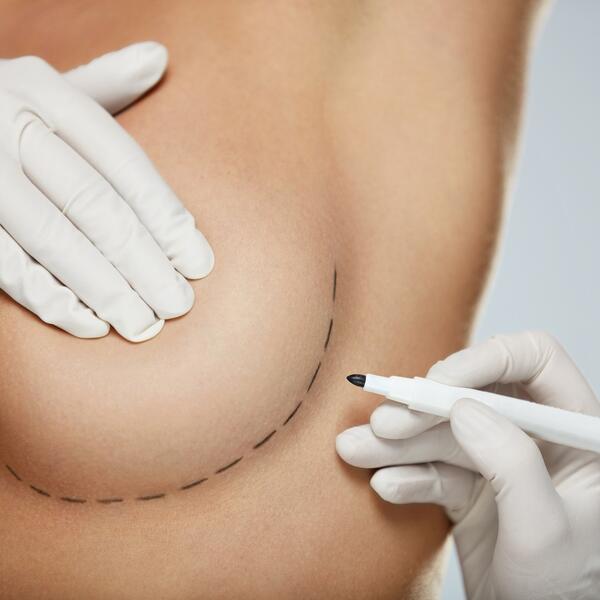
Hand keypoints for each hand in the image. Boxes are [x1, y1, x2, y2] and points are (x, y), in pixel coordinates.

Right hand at [0, 42, 213, 341]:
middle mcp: (9, 126)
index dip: (165, 216)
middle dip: (143, 262)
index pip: (124, 164)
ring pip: (53, 238)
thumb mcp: (46, 85)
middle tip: (179, 305)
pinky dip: (49, 298)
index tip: (199, 262)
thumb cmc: (5, 106)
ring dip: (104, 288)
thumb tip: (159, 57)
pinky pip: (5, 265)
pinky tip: (90, 324)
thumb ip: (104, 82)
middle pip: (94, 204)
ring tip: (144, 324)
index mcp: (44, 93)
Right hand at [336, 331, 599, 598]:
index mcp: (576, 431)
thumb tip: (463, 408)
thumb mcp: (545, 532)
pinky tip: (386, 486)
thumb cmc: (564, 593)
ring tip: (355, 450)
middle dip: (422, 409)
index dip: (484, 359)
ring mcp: (500, 461)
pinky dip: (407, 476)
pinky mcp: (471, 487)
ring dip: (398, 443)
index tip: (437, 384)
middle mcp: (536, 436)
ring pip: (443, 433)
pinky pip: (433, 469)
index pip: (533, 360)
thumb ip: (511, 463)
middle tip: (382, 424)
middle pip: (472, 395)